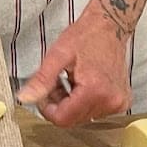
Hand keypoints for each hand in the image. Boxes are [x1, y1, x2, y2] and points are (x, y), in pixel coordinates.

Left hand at [17, 0, 131, 125]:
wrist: (110, 26)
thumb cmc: (85, 36)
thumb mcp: (58, 54)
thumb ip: (42, 79)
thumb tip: (25, 98)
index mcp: (95, 91)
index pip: (63, 119)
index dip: (48, 108)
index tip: (46, 90)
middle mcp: (111, 101)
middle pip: (72, 119)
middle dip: (60, 103)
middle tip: (59, 80)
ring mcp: (119, 103)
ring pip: (82, 117)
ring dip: (71, 102)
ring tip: (72, 79)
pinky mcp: (122, 102)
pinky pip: (94, 111)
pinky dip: (84, 101)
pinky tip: (83, 83)